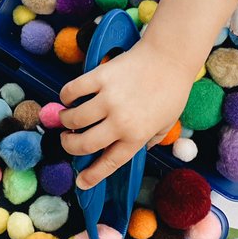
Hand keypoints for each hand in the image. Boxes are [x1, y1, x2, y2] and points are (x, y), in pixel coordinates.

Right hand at [60, 0, 237, 189]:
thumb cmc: (172, 89)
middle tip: (68, 141)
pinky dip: (66, 97)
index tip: (81, 182)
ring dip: (65, 122)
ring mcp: (108, 99)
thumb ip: (151, 139)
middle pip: (83, 144)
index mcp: (137, 135)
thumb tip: (139, 148)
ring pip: (74, 119)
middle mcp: (120, 121)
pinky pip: (72, 91)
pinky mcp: (100, 77)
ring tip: (68, 119)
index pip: (109, 162)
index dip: (92, 175)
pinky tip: (69, 98)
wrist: (170, 56)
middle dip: (69, 146)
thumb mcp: (167, 122)